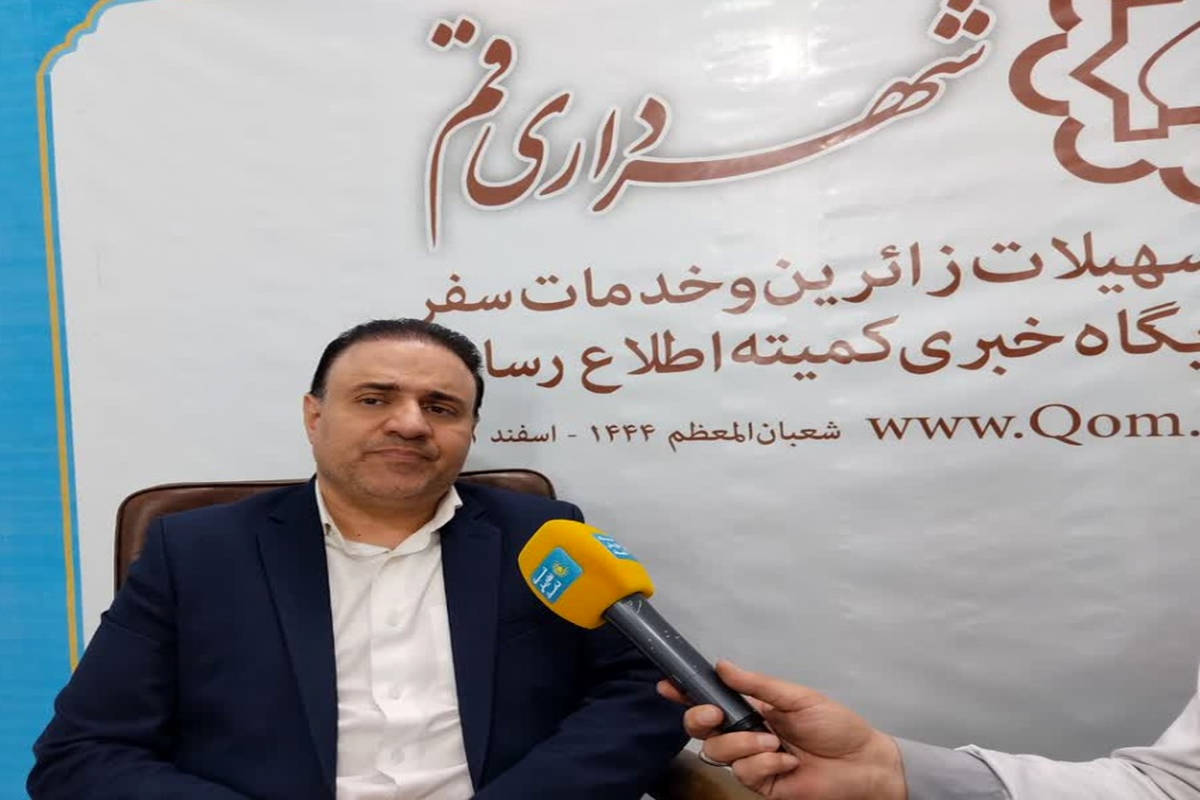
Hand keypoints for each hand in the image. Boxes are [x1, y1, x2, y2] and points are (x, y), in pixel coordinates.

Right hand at [657, 660, 906, 799]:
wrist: (864, 763)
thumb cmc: (836, 726)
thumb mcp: (797, 697)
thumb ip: (757, 685)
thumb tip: (722, 665)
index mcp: (753, 708)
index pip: (711, 699)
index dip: (685, 693)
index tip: (666, 685)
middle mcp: (746, 733)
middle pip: (702, 729)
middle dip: (700, 719)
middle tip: (716, 714)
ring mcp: (753, 760)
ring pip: (719, 752)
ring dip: (744, 744)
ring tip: (774, 742)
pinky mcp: (763, 785)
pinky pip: (744, 773)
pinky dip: (763, 763)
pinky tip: (785, 761)